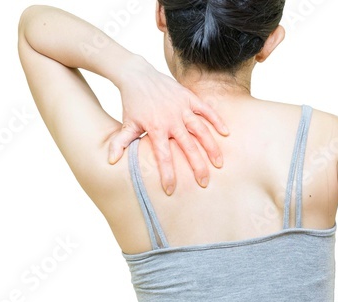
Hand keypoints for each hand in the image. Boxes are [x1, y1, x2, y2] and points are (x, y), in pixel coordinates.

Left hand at [107, 57, 229, 194]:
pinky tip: (226, 133)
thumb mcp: (126, 124)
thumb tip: (111, 161)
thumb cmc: (132, 103)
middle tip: (204, 183)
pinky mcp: (189, 97)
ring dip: (211, 147)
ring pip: (201, 130)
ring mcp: (182, 107)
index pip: (164, 156)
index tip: (171, 190)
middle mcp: (171, 119)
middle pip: (188, 147)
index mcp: (156, 128)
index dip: (168, 174)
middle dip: (197, 166)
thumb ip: (120, 143)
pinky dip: (216, 120)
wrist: (137, 74)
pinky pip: (206, 110)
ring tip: (219, 163)